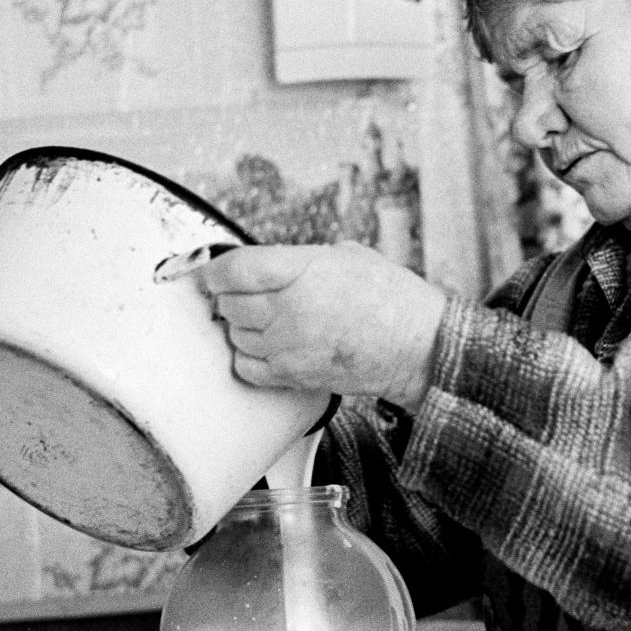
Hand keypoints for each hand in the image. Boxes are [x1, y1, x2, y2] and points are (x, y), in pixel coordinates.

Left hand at [196, 243, 447, 409]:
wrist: (416, 346)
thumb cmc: (391, 299)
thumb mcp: (346, 256)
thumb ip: (299, 260)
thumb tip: (268, 267)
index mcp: (303, 270)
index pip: (234, 270)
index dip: (216, 270)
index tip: (214, 272)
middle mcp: (290, 309)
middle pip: (229, 304)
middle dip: (232, 297)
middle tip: (247, 294)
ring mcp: (289, 345)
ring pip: (235, 335)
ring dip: (243, 327)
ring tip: (268, 320)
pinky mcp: (293, 374)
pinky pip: (247, 367)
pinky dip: (249, 356)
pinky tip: (269, 346)